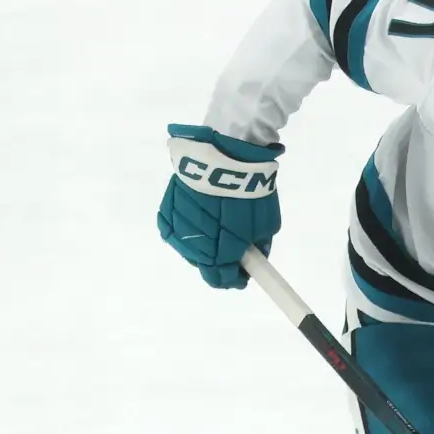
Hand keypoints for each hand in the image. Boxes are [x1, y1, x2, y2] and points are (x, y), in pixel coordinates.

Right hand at [156, 123, 282, 287]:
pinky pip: (175, 228)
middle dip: (219, 261)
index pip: (221, 280)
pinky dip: (187, 227)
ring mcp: (177, 227)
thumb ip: (258, 247)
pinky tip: (198, 217)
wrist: (224, 154)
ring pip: (189, 247)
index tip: (243, 274)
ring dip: (202, 244)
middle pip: (204, 265)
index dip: (233, 279)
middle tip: (233, 247)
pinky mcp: (167, 208)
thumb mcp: (266, 224)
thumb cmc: (250, 191)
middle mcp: (194, 246)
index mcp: (218, 254)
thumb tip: (253, 259)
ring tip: (216, 225)